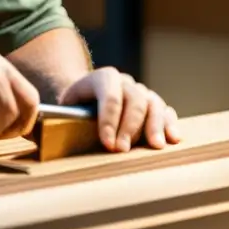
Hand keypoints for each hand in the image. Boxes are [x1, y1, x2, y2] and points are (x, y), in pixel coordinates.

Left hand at [59, 67, 179, 151]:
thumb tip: (56, 129)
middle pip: (134, 100)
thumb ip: (61, 118)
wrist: (86, 99)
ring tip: (156, 146)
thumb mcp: (63, 109)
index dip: (109, 120)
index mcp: (102, 78)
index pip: (109, 96)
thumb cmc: (73, 110)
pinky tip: (173, 138)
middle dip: (130, 127)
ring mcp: (141, 92)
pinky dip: (170, 124)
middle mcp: (125, 82)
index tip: (107, 144)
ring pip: (153, 104)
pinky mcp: (153, 105)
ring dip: (155, 126)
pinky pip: (165, 111)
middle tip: (123, 150)